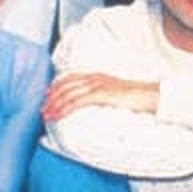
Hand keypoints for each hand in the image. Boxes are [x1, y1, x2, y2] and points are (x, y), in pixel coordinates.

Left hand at [42, 72, 158, 121]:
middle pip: (67, 85)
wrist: (150, 95)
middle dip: (52, 97)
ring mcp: (98, 85)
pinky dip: (65, 108)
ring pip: (69, 93)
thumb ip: (101, 94)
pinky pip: (78, 101)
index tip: (47, 95)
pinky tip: (58, 115)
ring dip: (55, 104)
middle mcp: (95, 77)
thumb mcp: (114, 93)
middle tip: (42, 108)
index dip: (57, 85)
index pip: (71, 78)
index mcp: (98, 76)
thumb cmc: (135, 97)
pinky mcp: (102, 94)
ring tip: (46, 114)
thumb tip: (91, 102)